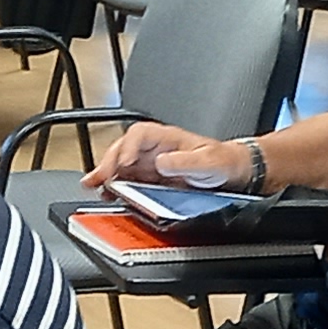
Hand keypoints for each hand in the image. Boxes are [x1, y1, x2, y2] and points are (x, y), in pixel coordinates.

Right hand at [88, 122, 234, 190]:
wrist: (235, 174)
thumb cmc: (223, 162)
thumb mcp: (208, 161)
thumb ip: (185, 161)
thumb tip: (161, 162)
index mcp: (167, 138)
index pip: (139, 135)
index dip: (128, 147)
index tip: (124, 163)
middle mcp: (155, 149)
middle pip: (123, 149)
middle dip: (108, 162)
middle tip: (98, 178)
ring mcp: (151, 164)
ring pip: (120, 164)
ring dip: (106, 174)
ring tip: (93, 185)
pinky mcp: (151, 180)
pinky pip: (127, 180)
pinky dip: (114, 186)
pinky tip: (106, 193)